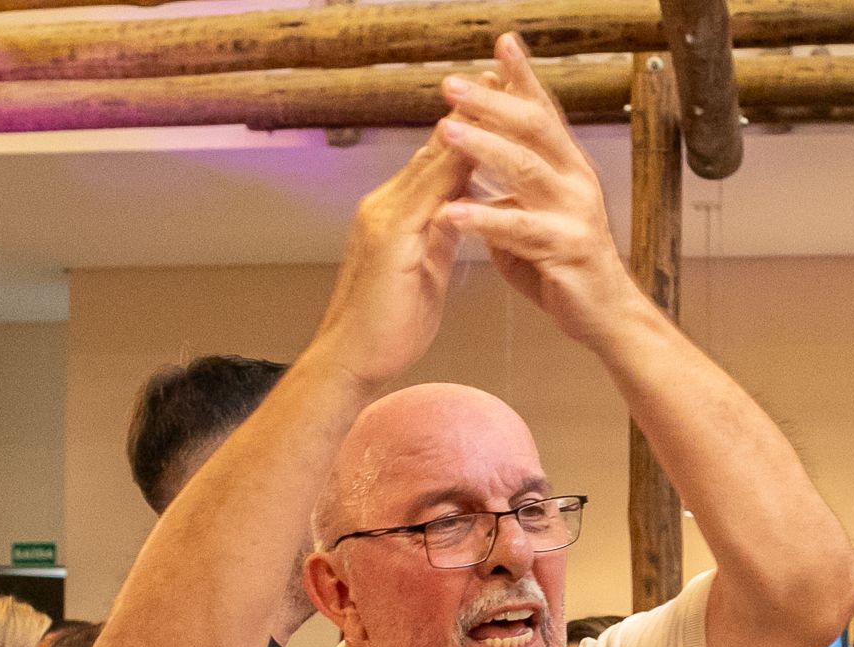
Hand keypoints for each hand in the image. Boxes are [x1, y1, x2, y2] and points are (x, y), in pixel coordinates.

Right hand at [310, 121, 472, 391]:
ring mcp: (384, 218)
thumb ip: (437, 237)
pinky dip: (453, 171)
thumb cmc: (389, 326)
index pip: (437, 162)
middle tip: (501, 78)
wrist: (352, 361)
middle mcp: (385, 205)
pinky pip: (428, 197)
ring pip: (431, 164)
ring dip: (465, 131)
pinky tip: (479, 153)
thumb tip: (456, 217)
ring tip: (497, 99)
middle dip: (469, 116)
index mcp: (395, 212)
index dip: (467, 131)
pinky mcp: (389, 238)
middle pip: (434, 150)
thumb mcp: (423, 270)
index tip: (498, 102)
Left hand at [436, 34, 647, 349]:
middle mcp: (577, 182)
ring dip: (483, 147)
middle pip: (534, 129)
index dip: (523, 77)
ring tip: (445, 131)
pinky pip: (519, 230)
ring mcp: (575, 214)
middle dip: (492, 103)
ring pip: (526, 170)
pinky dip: (483, 220)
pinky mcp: (567, 250)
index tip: (502, 43)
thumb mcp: (533, 215)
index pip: (543, 112)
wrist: (605, 316)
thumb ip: (508, 188)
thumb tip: (473, 163)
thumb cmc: (564, 265)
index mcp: (567, 168)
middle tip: (451, 85)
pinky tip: (451, 213)